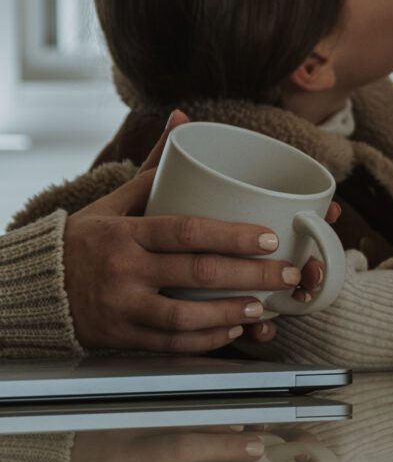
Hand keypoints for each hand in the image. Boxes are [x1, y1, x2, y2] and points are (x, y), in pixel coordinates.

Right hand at [61, 112, 313, 352]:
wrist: (36, 286)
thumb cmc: (84, 241)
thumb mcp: (113, 201)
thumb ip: (154, 168)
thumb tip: (182, 119)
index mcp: (125, 232)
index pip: (186, 231)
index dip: (232, 236)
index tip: (269, 237)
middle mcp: (123, 270)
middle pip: (197, 273)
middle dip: (251, 275)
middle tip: (288, 274)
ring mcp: (122, 307)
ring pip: (186, 316)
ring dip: (231, 312)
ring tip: (263, 306)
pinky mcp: (122, 337)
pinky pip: (170, 343)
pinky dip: (205, 340)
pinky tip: (232, 331)